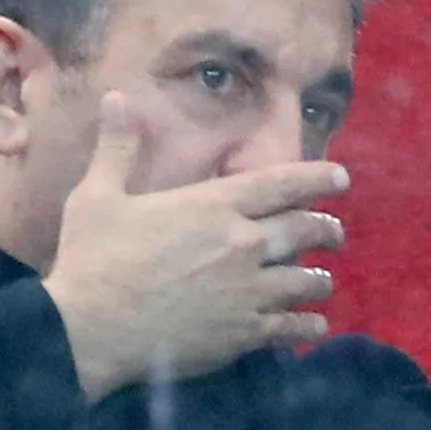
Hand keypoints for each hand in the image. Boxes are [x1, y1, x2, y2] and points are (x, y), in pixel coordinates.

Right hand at [42, 91, 348, 401]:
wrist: (88, 330)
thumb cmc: (92, 259)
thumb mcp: (98, 195)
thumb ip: (118, 147)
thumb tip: (114, 96)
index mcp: (213, 205)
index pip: (282, 183)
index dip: (318, 178)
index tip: (342, 178)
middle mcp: (241, 244)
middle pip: (304, 230)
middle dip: (327, 229)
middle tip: (336, 233)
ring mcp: (246, 291)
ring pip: (304, 281)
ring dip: (318, 279)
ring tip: (323, 280)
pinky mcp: (241, 333)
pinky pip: (289, 327)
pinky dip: (307, 325)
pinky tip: (315, 326)